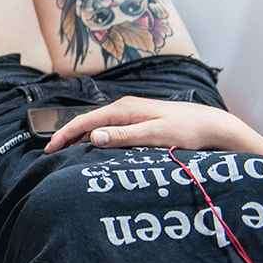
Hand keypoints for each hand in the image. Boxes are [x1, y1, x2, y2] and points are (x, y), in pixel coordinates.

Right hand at [43, 96, 262, 154]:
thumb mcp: (155, 135)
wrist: (213, 125)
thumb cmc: (187, 130)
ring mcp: (131, 113)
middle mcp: (124, 107)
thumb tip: (92, 137)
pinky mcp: (138, 120)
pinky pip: (109, 129)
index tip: (50, 150)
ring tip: (67, 154)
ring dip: (81, 139)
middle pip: (88, 122)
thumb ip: (123, 136)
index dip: (65, 135)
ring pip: (97, 126)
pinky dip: (96, 139)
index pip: (85, 121)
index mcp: (124, 108)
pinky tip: (93, 149)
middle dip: (68, 137)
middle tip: (53, 155)